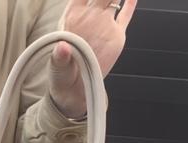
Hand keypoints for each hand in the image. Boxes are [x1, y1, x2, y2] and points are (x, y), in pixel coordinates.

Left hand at [49, 0, 136, 117]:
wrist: (75, 89)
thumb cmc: (61, 75)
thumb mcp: (57, 66)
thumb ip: (59, 56)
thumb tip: (62, 48)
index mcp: (72, 18)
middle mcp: (89, 17)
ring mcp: (103, 25)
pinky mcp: (116, 35)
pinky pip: (125, 15)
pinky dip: (131, 4)